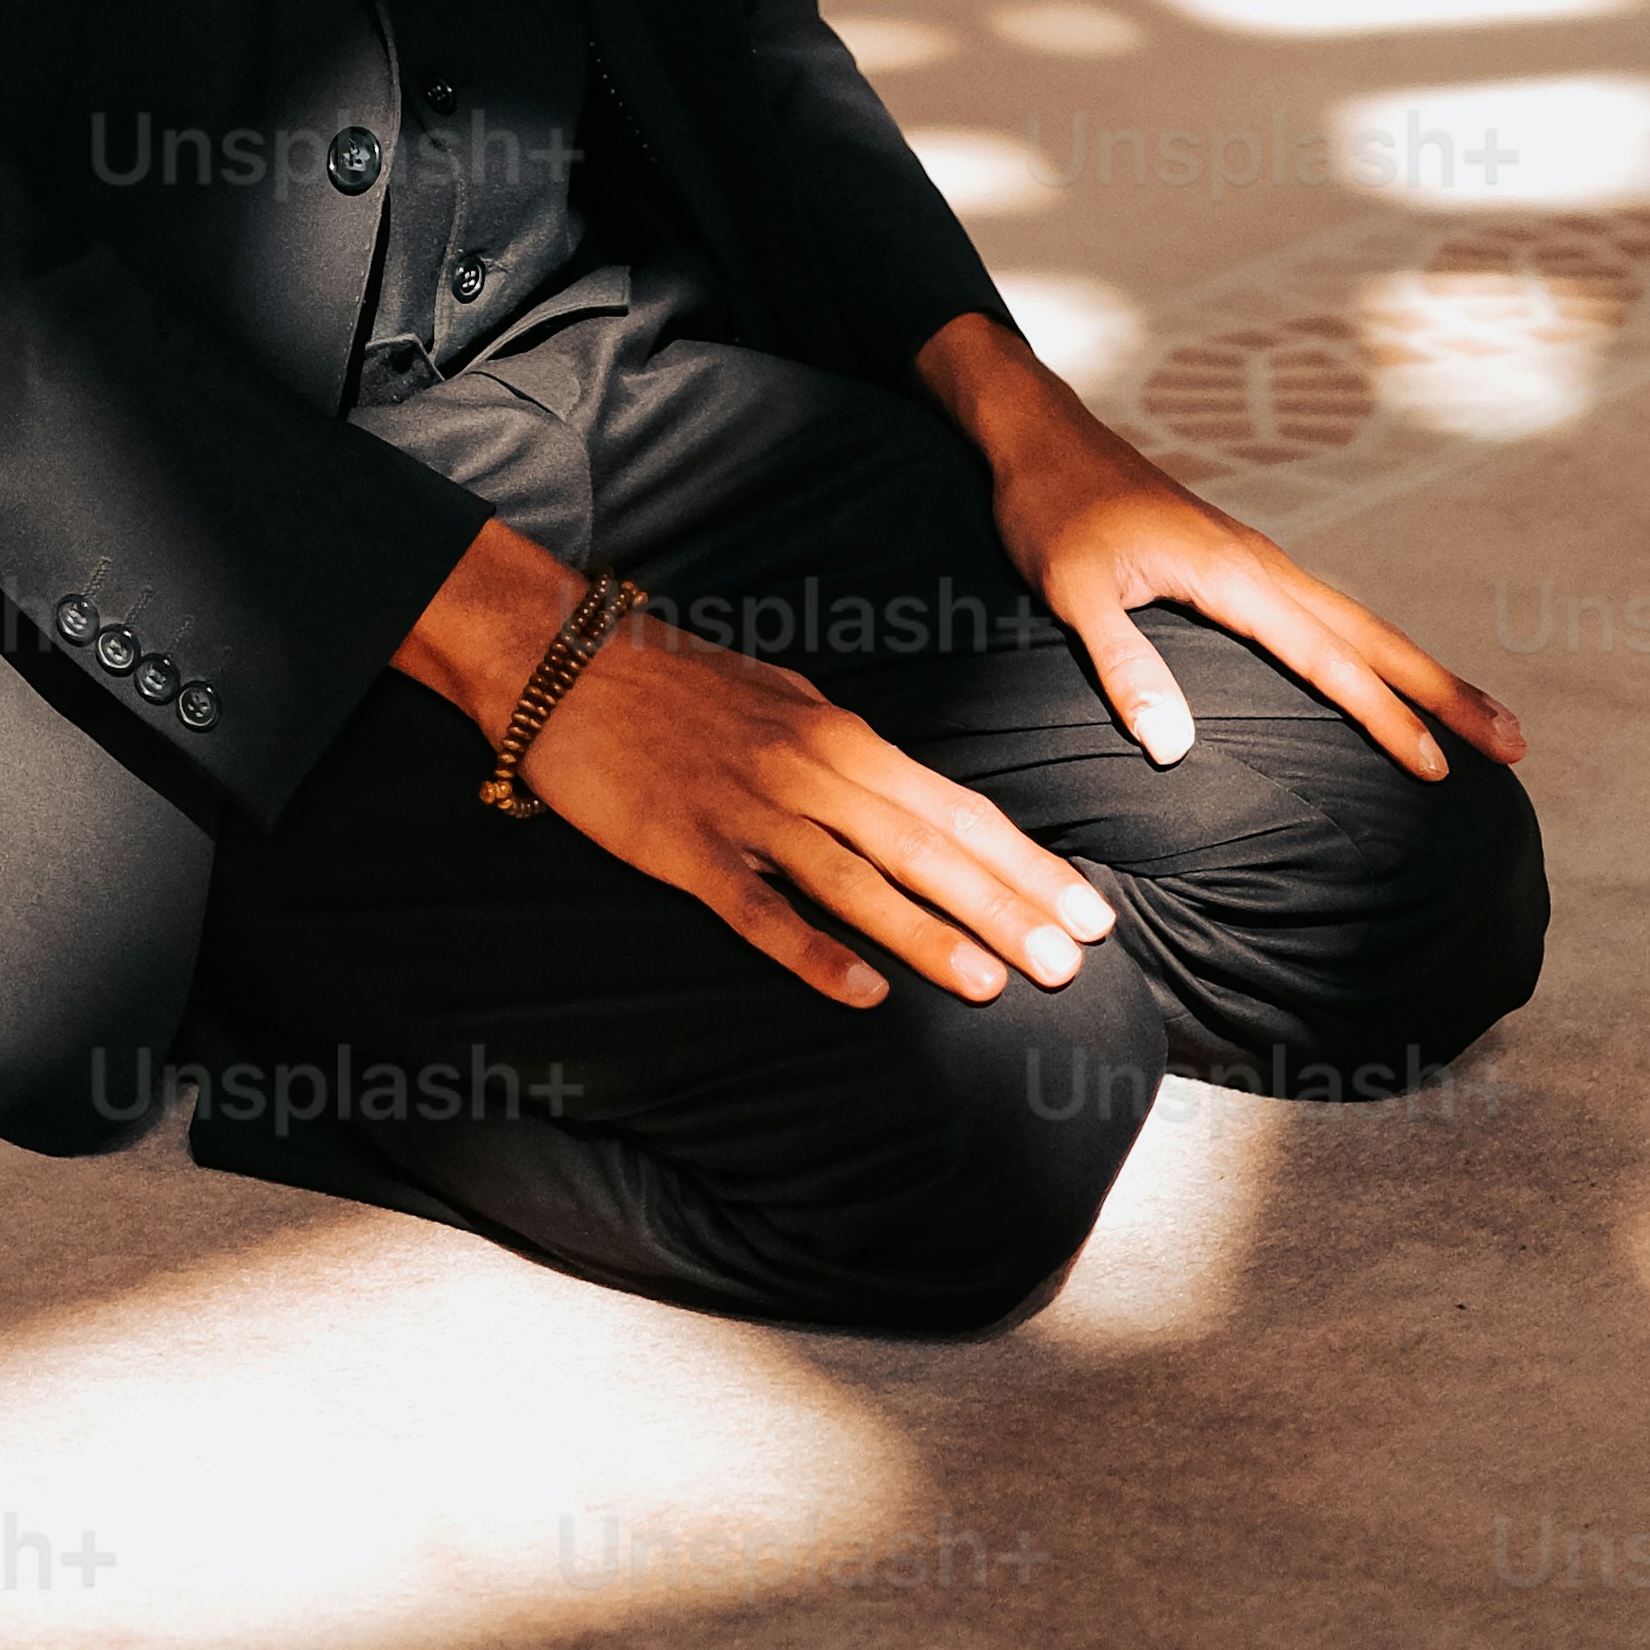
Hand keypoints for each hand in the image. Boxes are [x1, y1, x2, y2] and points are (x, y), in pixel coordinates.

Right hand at [392, 518, 1115, 1013]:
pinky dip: (811, 948)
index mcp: (840, 736)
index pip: (955, 809)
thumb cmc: (677, 679)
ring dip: (930, 933)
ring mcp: (748, 810)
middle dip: (1006, 906)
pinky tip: (859, 990)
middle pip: (926, 847)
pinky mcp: (686, 847)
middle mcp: (808, 769)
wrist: (561, 659)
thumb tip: (909, 797)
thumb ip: (845, 754)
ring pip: (857, 880)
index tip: (1088, 911)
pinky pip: (758, 907)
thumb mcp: (782, 699)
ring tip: (995, 983)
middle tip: (1070, 961)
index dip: (1025, 863)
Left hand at [920, 318, 1525, 786]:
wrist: (1041, 434)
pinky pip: (1325, 613)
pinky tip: (1381, 674)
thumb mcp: (1070, 594)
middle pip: (1372, 636)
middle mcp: (1262, 563)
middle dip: (1444, 692)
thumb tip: (1175, 749)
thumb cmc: (1051, 511)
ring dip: (1420, 670)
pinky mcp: (1240, 561)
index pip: (1327, 658)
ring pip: (1357, 621)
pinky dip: (1371, 649)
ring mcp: (1256, 559)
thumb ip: (1123, 668)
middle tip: (1513, 744)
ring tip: (1480, 719)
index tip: (1437, 767)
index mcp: (1234, 574)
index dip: (1383, 716)